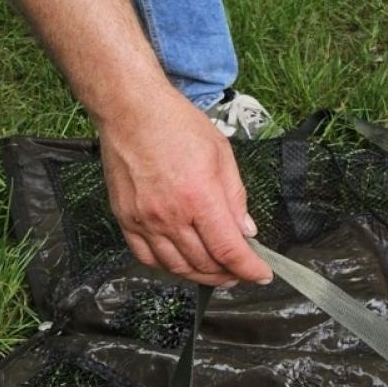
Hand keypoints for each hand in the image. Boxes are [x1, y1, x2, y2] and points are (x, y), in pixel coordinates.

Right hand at [101, 89, 273, 286]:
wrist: (131, 111)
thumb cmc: (177, 125)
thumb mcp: (221, 154)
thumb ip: (235, 197)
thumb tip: (246, 230)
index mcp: (199, 197)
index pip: (228, 249)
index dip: (249, 268)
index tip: (261, 274)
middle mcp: (170, 216)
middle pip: (203, 263)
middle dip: (228, 274)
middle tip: (242, 272)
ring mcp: (144, 221)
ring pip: (176, 266)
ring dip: (201, 275)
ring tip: (218, 272)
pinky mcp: (125, 220)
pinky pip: (147, 257)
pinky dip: (169, 267)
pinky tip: (184, 263)